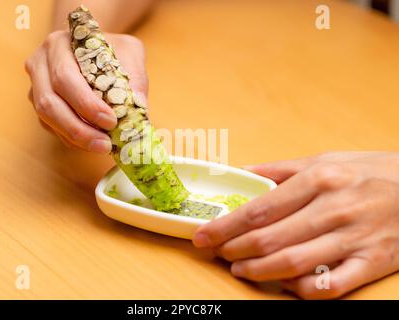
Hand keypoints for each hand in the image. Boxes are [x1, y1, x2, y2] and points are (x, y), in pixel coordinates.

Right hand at [25, 31, 147, 151]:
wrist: (95, 48)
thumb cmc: (112, 48)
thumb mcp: (129, 51)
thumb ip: (135, 76)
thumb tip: (139, 106)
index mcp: (58, 45)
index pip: (65, 77)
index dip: (86, 104)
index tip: (111, 121)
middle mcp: (40, 64)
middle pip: (49, 103)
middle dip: (79, 128)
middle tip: (105, 143)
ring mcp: (36, 86)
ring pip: (47, 118)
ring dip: (75, 137)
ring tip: (102, 147)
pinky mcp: (40, 105)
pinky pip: (51, 127)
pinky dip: (72, 139)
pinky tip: (92, 143)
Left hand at [193, 152, 398, 298]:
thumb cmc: (368, 171)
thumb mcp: (324, 159)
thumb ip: (280, 168)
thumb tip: (242, 172)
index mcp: (318, 179)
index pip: (259, 210)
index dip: (225, 226)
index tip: (203, 236)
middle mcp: (333, 208)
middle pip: (270, 238)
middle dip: (234, 250)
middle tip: (218, 253)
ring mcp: (354, 238)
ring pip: (294, 263)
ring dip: (259, 271)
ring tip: (240, 270)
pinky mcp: (372, 262)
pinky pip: (330, 286)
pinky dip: (301, 290)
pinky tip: (283, 284)